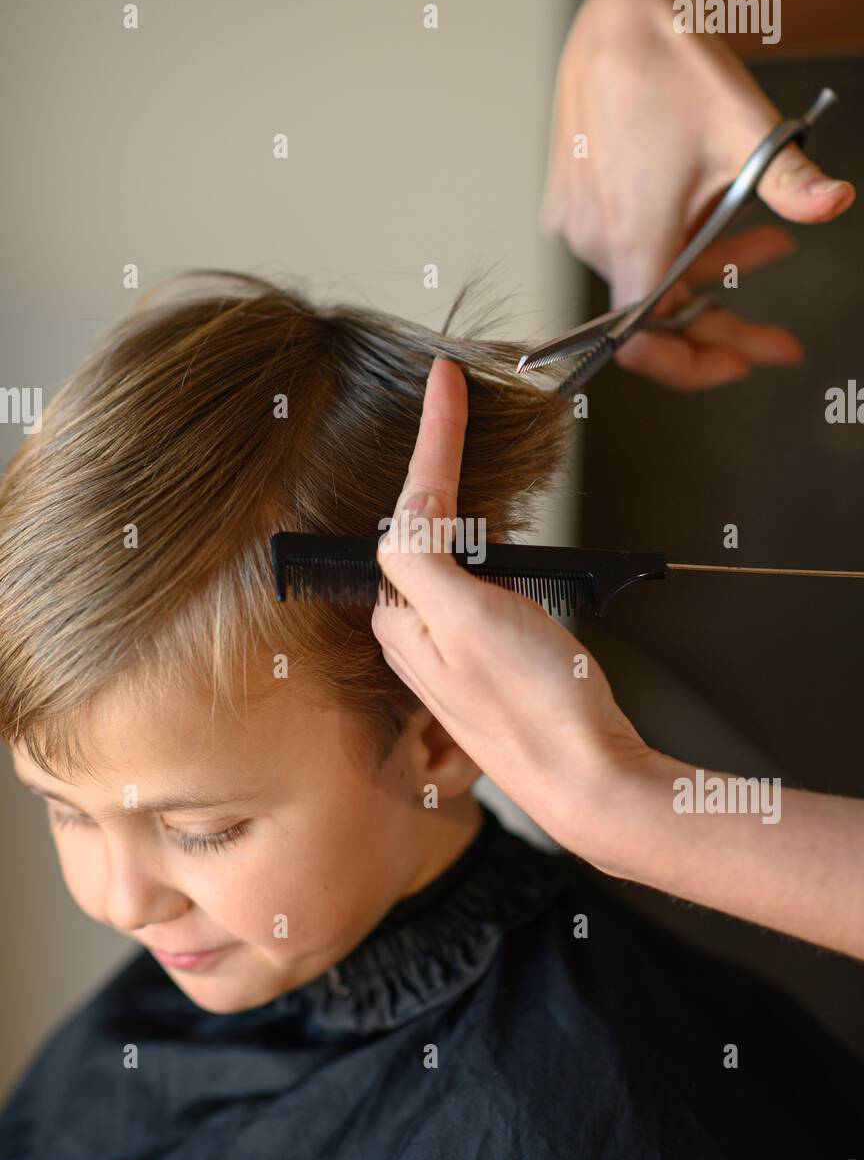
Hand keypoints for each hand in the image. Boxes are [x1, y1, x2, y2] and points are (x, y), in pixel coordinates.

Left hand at [371, 355, 652, 849]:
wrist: (594, 781)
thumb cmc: (540, 706)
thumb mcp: (471, 620)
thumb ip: (421, 562)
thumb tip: (403, 516)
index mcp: (402, 618)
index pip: (411, 513)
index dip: (433, 439)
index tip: (446, 378)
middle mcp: (417, 635)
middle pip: (424, 531)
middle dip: (444, 474)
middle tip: (460, 412)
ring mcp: (453, 651)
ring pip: (452, 558)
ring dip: (471, 516)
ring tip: (486, 477)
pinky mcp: (490, 662)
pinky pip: (480, 588)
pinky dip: (496, 556)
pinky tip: (514, 553)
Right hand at [539, 0, 855, 390]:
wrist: (620, 18)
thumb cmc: (675, 68)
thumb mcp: (748, 131)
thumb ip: (791, 183)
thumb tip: (834, 204)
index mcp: (631, 235)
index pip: (644, 341)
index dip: (690, 365)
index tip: (737, 364)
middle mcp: (594, 238)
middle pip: (660, 312)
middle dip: (723, 320)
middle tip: (776, 337)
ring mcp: (578, 221)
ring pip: (649, 276)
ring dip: (709, 273)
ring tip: (770, 245)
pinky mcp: (572, 203)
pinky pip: (627, 246)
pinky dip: (676, 244)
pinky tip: (717, 217)